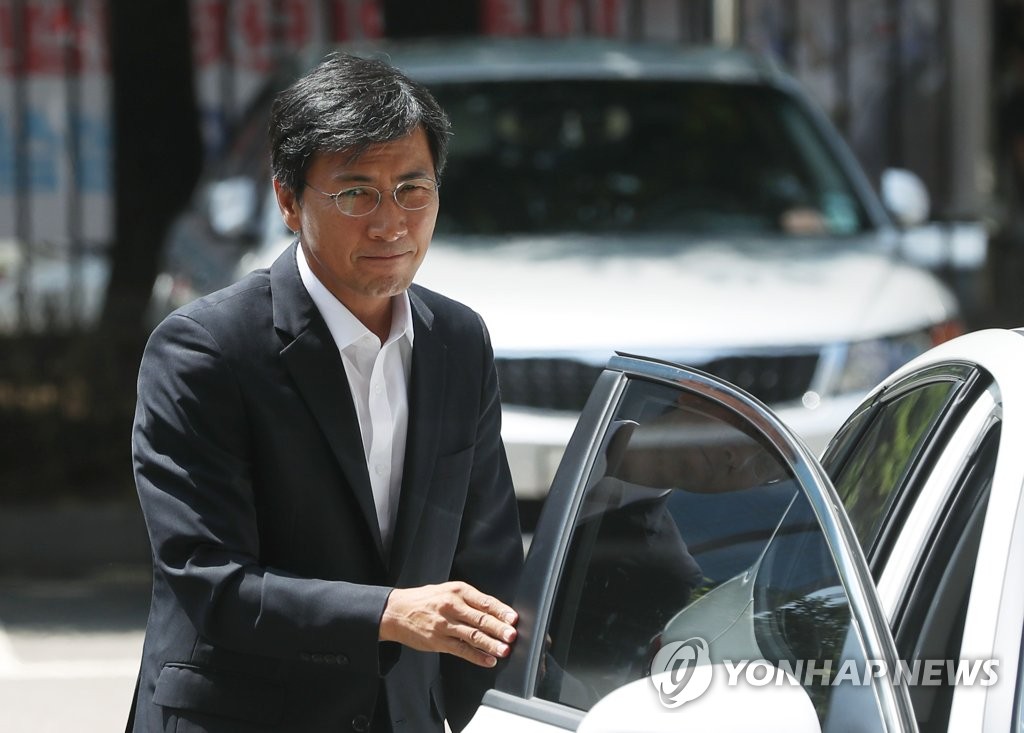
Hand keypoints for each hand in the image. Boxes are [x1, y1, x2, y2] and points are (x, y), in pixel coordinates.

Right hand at [380, 581, 517, 667]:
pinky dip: (476, 657)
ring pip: (472, 635)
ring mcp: (444, 625)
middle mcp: (452, 606)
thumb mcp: (446, 590)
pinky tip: (488, 661)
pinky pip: (461, 650)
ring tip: (504, 650)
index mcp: (457, 591)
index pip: (484, 601)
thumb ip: (468, 599)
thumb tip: (495, 610)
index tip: (513, 618)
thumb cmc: (424, 600)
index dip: (501, 611)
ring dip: (490, 644)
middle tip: (512, 635)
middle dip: (499, 628)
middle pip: (480, 619)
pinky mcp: (438, 641)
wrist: (396, 611)